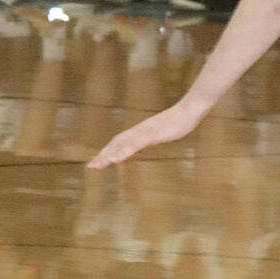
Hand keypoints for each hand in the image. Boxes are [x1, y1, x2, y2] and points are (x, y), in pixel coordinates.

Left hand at [87, 100, 203, 168]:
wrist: (189, 111)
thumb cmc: (179, 121)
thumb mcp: (163, 131)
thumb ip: (154, 135)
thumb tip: (150, 138)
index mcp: (140, 131)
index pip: (119, 141)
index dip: (107, 151)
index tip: (98, 161)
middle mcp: (138, 130)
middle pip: (116, 143)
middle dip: (103, 155)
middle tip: (90, 167)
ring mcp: (144, 131)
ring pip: (122, 144)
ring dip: (109, 155)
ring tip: (98, 165)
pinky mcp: (152, 134)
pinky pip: (135, 144)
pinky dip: (124, 151)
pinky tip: (117, 159)